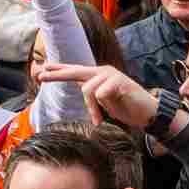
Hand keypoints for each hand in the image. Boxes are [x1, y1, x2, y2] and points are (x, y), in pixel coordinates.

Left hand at [39, 60, 159, 133]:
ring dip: (92, 109)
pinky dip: (103, 108)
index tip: (41, 70)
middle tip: (40, 76)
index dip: (58, 70)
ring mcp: (110, 74)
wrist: (147, 112)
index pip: (74, 70)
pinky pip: (100, 95)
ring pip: (87, 89)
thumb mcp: (104, 101)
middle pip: (75, 71)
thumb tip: (78, 85)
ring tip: (100, 119)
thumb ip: (92, 92)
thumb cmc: (125, 107)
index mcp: (97, 76)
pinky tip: (112, 111)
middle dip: (57, 74)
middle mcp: (102, 71)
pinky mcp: (118, 81)